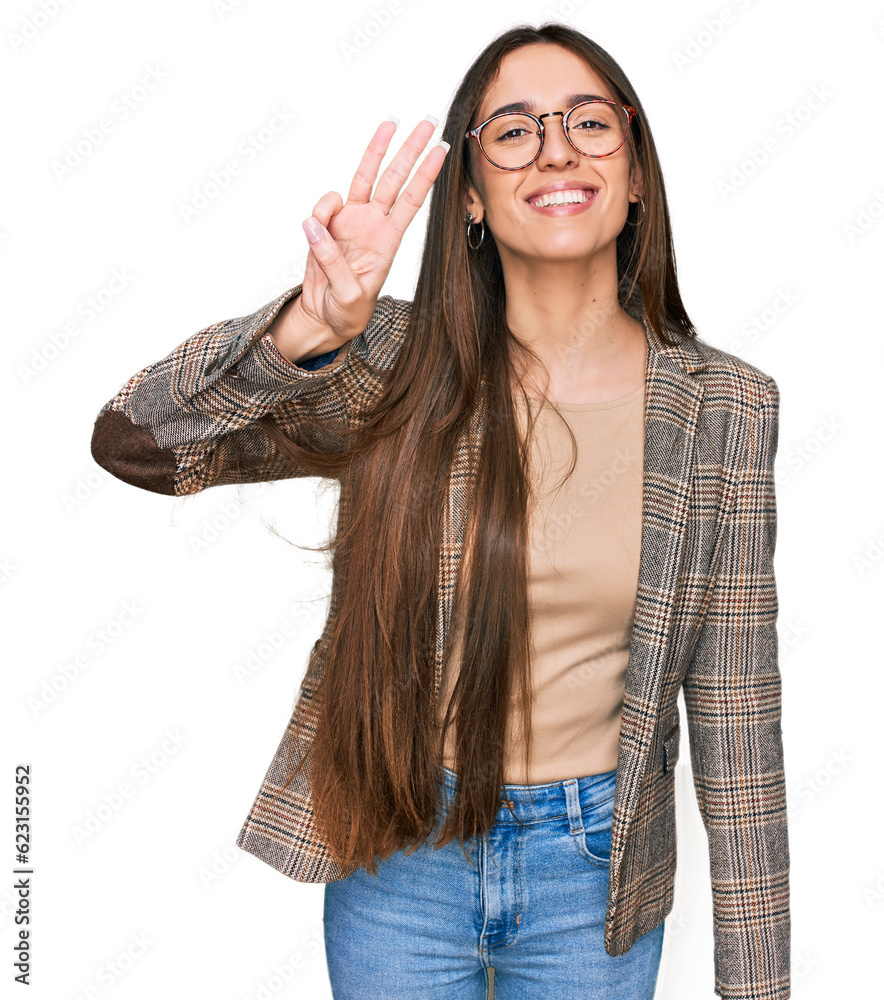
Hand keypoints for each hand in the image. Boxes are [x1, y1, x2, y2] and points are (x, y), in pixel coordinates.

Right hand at [296, 116, 448, 345]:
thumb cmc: (347, 311)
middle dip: (411, 149)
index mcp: (388, 242)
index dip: (425, 176)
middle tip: (427, 120)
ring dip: (378, 147)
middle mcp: (374, 225)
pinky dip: (320, 210)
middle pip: (395, 178)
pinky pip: (324, 205)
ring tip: (390, 122)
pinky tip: (314, 230)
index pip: (410, 202)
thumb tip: (313, 225)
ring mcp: (352, 222)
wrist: (326, 316)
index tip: (441, 151)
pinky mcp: (329, 225)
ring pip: (366, 176)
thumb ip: (331, 260)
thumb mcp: (346, 295)